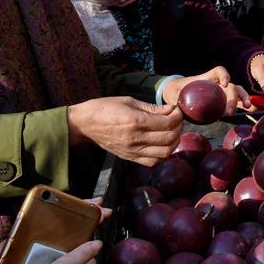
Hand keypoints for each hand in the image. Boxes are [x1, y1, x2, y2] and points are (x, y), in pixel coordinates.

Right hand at [67, 97, 182, 166]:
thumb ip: (152, 108)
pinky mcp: (129, 158)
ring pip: (164, 153)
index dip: (178, 116)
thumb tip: (172, 109)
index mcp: (135, 121)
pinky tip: (162, 144)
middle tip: (177, 120)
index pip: (167, 123)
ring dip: (174, 142)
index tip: (178, 110)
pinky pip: (152, 162)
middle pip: (169, 138)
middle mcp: (135, 138)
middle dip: (179, 128)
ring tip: (172, 132)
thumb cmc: (105, 108)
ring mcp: (132, 150)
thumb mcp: (129, 101)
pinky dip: (163, 154)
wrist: (84, 124)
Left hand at [160, 66, 250, 114]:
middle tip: (229, 110)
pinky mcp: (221, 103)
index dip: (223, 75)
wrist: (177, 95)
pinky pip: (233, 103)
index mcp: (206, 79)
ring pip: (236, 92)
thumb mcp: (175, 93)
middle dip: (234, 95)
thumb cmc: (176, 91)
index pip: (218, 71)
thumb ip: (176, 99)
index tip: (224, 83)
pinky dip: (240, 106)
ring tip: (247, 107)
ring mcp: (220, 93)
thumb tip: (176, 110)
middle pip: (231, 85)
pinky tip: (244, 112)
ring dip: (243, 98)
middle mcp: (216, 84)